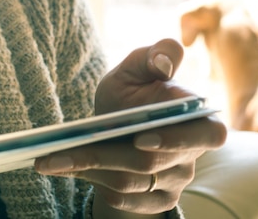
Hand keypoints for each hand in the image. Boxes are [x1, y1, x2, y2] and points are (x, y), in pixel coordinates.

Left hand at [35, 39, 226, 215]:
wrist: (116, 128)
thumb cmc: (130, 94)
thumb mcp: (136, 68)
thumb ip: (154, 55)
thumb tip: (163, 62)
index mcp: (196, 119)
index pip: (208, 135)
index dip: (178, 140)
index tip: (141, 138)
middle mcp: (190, 155)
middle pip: (151, 164)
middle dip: (107, 157)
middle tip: (70, 149)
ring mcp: (174, 182)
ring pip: (129, 183)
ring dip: (87, 168)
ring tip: (48, 158)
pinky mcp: (154, 201)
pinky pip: (122, 200)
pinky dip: (88, 182)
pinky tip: (61, 168)